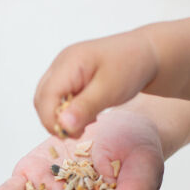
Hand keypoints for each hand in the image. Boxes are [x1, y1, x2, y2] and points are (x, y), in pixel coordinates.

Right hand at [33, 30, 156, 138]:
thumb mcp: (110, 90)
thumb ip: (85, 107)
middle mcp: (61, 63)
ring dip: (61, 116)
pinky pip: (59, 97)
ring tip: (84, 125)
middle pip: (42, 98)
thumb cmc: (131, 66)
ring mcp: (64, 68)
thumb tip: (63, 125)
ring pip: (48, 99)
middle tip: (76, 134)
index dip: (51, 119)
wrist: (146, 54)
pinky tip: (87, 116)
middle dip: (54, 120)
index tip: (69, 135)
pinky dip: (68, 110)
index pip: (46, 96)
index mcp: (69, 62)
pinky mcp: (70, 76)